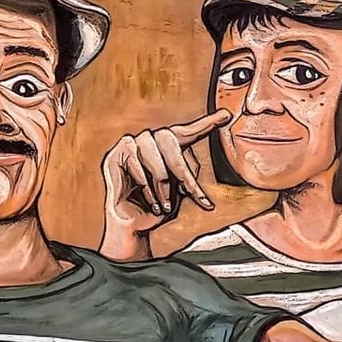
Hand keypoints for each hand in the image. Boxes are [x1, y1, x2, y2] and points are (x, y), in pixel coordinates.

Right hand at [101, 110, 230, 251]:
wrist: (134, 226)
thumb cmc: (158, 207)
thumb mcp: (181, 191)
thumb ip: (189, 175)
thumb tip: (193, 167)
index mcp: (170, 147)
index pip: (190, 132)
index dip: (207, 123)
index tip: (226, 115)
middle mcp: (152, 140)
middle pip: (170, 140)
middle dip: (182, 171)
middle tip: (190, 194)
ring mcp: (132, 144)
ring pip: (154, 157)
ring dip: (162, 186)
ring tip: (164, 205)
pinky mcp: (115, 155)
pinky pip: (134, 162)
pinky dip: (144, 185)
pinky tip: (149, 200)